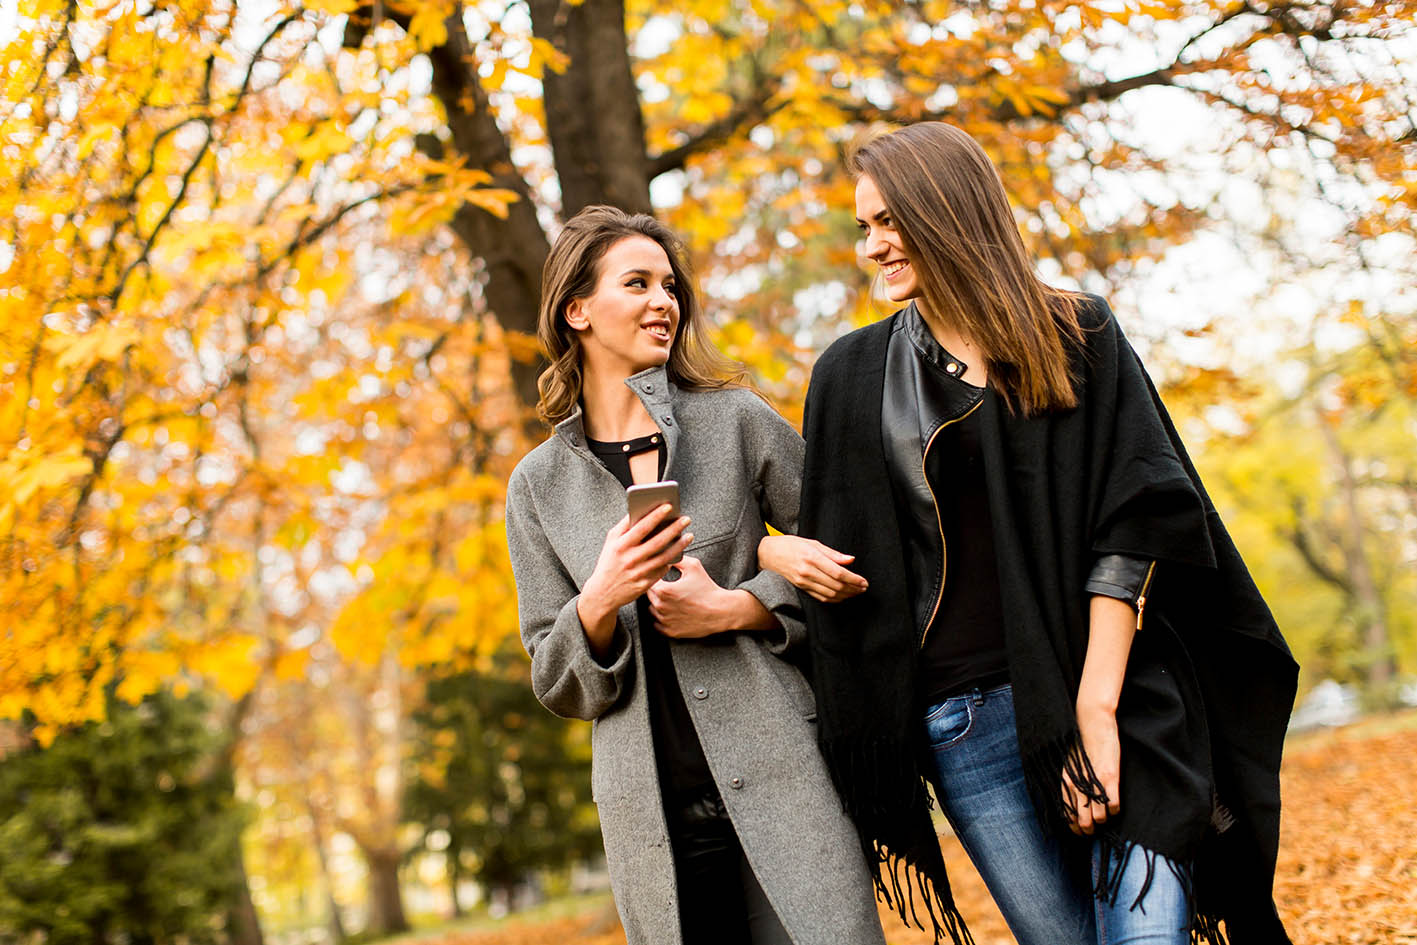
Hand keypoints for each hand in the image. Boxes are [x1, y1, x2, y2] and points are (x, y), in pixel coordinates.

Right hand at [578, 505, 691, 638]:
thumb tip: (638, 510)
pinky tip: (678, 552)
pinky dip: (671, 560)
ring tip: (688, 536)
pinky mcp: (645, 584)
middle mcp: (630, 559)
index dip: (656, 516)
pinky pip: (662, 570)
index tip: (669, 506)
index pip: (641, 527)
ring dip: (679, 545)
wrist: (603, 592)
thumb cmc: (609, 563)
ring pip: (664, 557)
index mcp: (620, 546)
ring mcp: (638, 573)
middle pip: (657, 541)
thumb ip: (624, 526)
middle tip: (686, 519)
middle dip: (674, 528)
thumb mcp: (611, 542)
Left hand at [647, 556, 742, 638]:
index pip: (647, 581)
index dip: (653, 578)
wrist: (720, 611)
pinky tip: (673, 612)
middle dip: (655, 591)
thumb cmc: (707, 589)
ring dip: (658, 605)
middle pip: (648, 596)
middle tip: (668, 588)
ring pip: (652, 610)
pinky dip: (662, 619)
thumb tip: (666, 554)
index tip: (660, 577)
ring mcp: (665, 620)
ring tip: (672, 601)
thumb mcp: (693, 567)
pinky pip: (658, 624)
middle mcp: (660, 606)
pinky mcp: (670, 631)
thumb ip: (676, 558)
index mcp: (663, 590)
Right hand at [757, 534, 867, 601]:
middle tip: (863, 588)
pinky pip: (820, 597)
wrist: (767, 554)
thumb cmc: (790, 544)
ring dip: (846, 595)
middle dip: (853, 589)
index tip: (864, 581)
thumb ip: (832, 553)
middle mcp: (807, 572)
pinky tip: (842, 596)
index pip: (838, 573)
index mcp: (811, 557)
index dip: (853, 579)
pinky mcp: (800, 588)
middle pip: (836, 586)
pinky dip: (834, 599)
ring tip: (856, 592)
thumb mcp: (812, 542)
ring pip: (829, 594)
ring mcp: (803, 582)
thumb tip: (850, 560)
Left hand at [1063, 702, 1121, 835]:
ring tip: (1106, 816)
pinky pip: (1113, 805)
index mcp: (1066, 783)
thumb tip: (1075, 802)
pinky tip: (1115, 805)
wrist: (1092, 726)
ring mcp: (1094, 784)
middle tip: (1095, 830)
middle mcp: (1077, 786)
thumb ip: (1070, 784)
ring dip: (1104, 819)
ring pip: (1100, 817)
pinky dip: (1115, 809)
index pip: (1068, 814)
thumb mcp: (1069, 766)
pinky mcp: (1110, 778)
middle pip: (1084, 821)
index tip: (1080, 832)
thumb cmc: (1081, 745)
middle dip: (1089, 829)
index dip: (1074, 827)